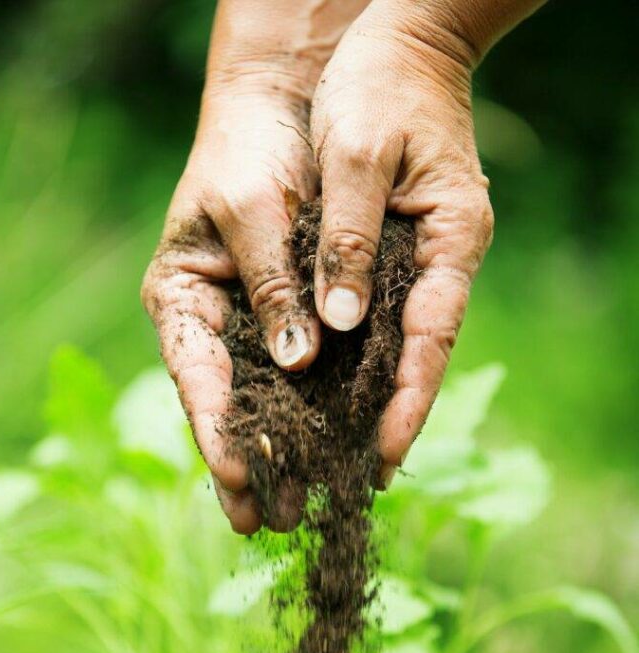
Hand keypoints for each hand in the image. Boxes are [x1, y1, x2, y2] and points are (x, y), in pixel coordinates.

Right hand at [142, 0, 369, 533]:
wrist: (289, 111)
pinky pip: (310, 382)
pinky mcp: (301, 326)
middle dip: (247, 468)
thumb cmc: (253, 150)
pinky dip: (321, 421)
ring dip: (284, 460)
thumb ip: (273, 287)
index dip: (216, 430)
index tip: (239, 478)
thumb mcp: (255, 212)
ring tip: (297, 515)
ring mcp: (258, 331)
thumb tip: (296, 362)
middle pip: (229, 410)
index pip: (196, 378)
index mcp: (184, 301)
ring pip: (268, 407)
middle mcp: (218, 326)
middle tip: (264, 526)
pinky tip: (336, 461)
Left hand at [309, 0, 495, 486]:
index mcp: (450, 241)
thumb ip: (348, 240)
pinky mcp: (386, 260)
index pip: (432, 340)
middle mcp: (437, 264)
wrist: (394, 43)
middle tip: (356, 487)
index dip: (411, 403)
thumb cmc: (380, 84)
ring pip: (392, 350)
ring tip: (335, 465)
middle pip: (413, 360)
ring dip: (366, 408)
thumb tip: (336, 326)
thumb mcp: (359, 153)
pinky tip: (323, 404)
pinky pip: (370, 325)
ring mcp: (414, 265)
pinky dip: (350, 368)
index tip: (388, 458)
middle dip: (386, 425)